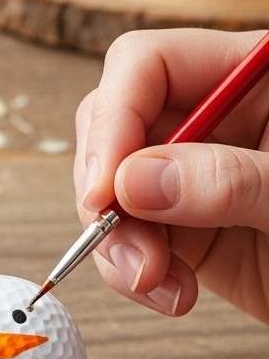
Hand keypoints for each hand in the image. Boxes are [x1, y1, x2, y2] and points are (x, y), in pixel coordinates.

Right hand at [74, 27, 268, 322]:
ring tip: (154, 284)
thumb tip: (134, 181)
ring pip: (113, 187)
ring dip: (117, 240)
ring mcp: (202, 173)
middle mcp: (220, 116)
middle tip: (118, 240)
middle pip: (118, 120)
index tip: (106, 188)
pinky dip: (134, 271)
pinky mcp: (193, 229)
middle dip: (105, 184)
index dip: (116, 117)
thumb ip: (233, 181)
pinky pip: (133, 237)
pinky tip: (169, 295)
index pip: (149, 63)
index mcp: (258, 75)